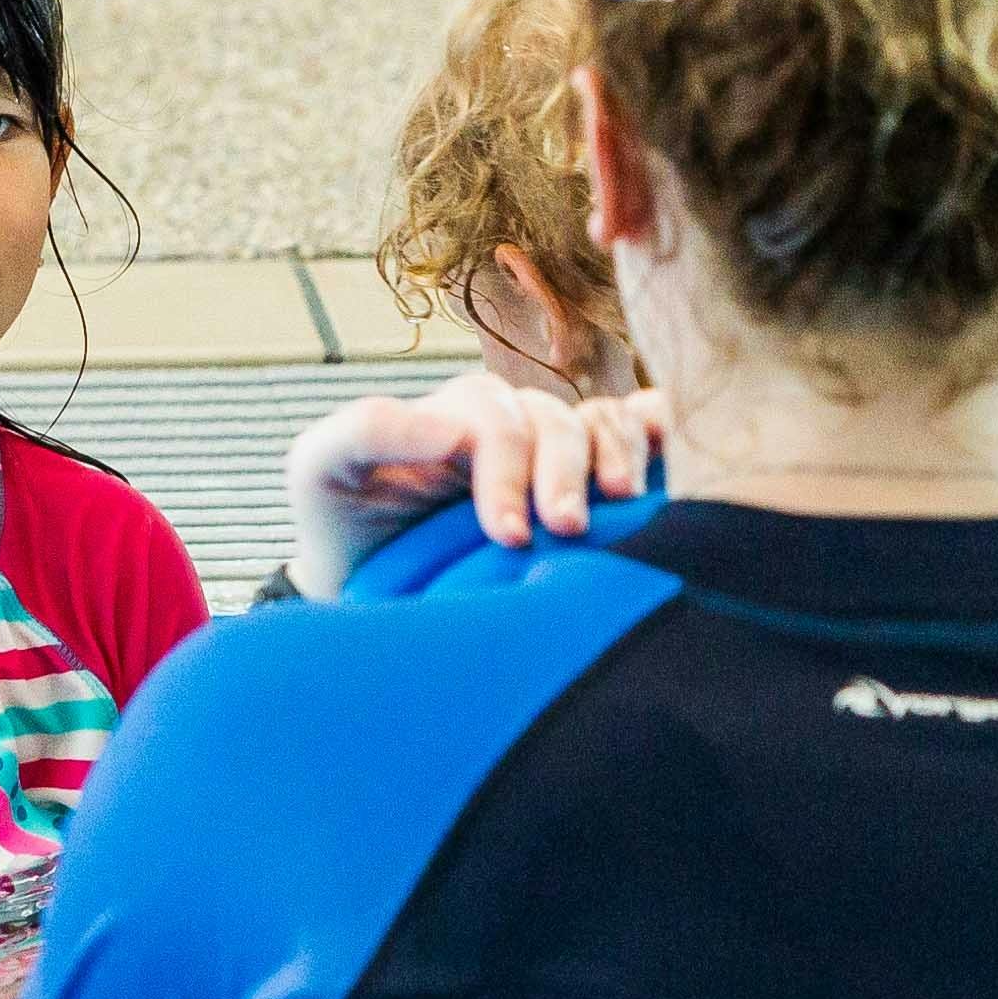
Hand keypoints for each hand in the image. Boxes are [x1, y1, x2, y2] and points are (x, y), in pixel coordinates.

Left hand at [279, 371, 669, 599]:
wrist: (369, 583)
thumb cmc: (344, 524)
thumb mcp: (322, 469)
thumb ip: (364, 430)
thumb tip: (451, 430)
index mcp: (459, 415)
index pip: (500, 423)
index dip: (508, 471)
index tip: (507, 534)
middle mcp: (515, 423)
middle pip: (557, 423)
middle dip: (563, 473)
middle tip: (565, 531)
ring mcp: (556, 448)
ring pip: (605, 424)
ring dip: (617, 457)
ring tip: (619, 504)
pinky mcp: (592, 477)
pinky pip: (642, 429)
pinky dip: (663, 430)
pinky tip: (675, 451)